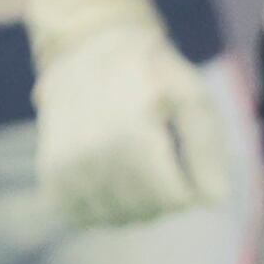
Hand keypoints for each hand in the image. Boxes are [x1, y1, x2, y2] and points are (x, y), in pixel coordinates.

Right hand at [33, 21, 231, 228]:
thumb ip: (206, 147)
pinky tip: (111, 186)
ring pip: (113, 217)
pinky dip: (100, 210)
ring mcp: (66, 163)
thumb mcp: (190, 94)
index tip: (184, 165)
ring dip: (134, 207)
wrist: (88, 47)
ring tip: (140, 174)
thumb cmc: (150, 72)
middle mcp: (94, 152)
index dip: (188, 190)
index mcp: (132, 132)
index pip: (172, 198)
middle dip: (164, 200)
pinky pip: (79, 214)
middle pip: (144, 210)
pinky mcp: (49, 169)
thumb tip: (213, 201)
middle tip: (165, 167)